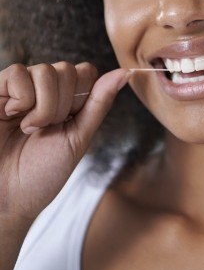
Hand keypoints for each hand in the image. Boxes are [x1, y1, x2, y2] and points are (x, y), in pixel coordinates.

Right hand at [0, 62, 128, 222]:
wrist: (7, 199)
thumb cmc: (42, 173)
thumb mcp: (78, 137)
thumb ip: (100, 102)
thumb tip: (125, 73)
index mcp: (65, 99)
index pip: (85, 71)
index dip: (82, 96)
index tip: (69, 122)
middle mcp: (42, 89)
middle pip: (67, 70)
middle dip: (63, 105)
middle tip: (45, 129)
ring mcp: (18, 89)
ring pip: (46, 70)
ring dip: (44, 106)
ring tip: (29, 128)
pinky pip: (17, 72)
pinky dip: (22, 98)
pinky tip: (12, 116)